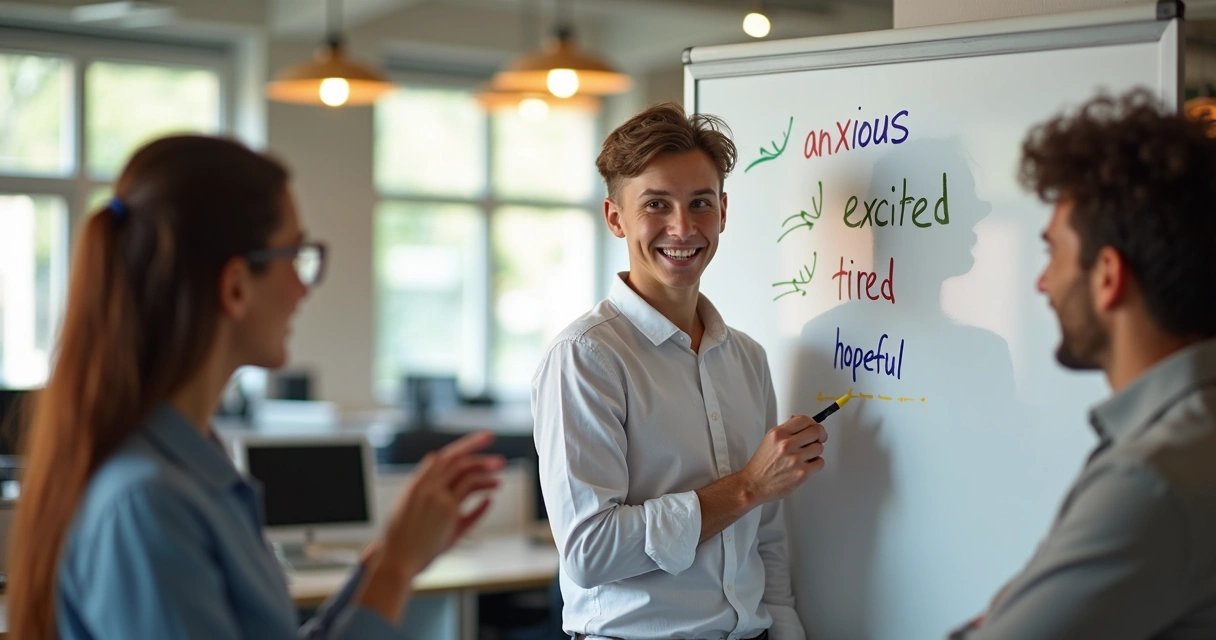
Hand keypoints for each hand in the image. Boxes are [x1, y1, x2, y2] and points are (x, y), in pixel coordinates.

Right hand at [376, 431, 505, 576]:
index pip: (440, 459)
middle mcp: (425, 486)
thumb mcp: (422, 520)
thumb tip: (482, 500)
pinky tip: (492, 493)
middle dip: (474, 445)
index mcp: (415, 485)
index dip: (460, 448)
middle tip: (489, 437)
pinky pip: (470, 488)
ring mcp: (437, 496)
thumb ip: (445, 504)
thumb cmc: (406, 544)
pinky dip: (483, 486)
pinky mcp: (447, 509)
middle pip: (454, 458)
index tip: (475, 443)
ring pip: (465, 470)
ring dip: (484, 468)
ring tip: (499, 468)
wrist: (395, 561)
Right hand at [738, 415, 827, 504]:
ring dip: (816, 452)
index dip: (813, 423)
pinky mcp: (802, 473)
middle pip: (816, 431)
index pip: (804, 420)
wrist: (754, 484)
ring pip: (819, 448)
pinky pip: (820, 462)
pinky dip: (816, 464)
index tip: (815, 428)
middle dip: (820, 435)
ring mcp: (795, 459)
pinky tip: (806, 465)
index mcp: (778, 434)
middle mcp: (786, 444)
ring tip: (806, 456)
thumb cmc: (761, 465)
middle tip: (819, 439)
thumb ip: (786, 431)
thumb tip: (803, 425)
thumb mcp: (769, 440)